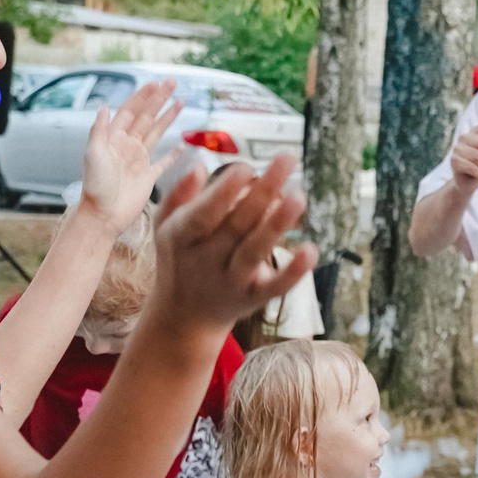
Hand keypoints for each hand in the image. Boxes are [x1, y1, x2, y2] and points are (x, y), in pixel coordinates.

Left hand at [77, 80, 178, 226]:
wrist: (103, 215)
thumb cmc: (96, 186)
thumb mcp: (93, 154)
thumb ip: (99, 130)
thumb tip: (104, 105)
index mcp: (115, 139)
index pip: (131, 111)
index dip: (142, 96)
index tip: (155, 84)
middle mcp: (128, 146)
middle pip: (147, 117)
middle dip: (159, 99)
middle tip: (173, 83)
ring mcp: (139, 161)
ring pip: (157, 133)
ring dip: (168, 117)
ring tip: (181, 102)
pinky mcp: (148, 177)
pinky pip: (164, 162)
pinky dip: (173, 154)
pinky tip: (182, 144)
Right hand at [149, 155, 314, 333]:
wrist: (185, 317)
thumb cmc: (180, 258)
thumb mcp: (166, 227)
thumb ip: (178, 195)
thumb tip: (199, 164)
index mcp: (182, 239)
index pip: (203, 214)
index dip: (223, 192)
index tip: (246, 167)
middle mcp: (207, 261)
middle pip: (236, 226)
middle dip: (262, 192)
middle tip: (287, 159)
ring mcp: (232, 281)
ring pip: (255, 252)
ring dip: (277, 225)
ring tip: (299, 196)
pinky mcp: (255, 297)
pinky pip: (275, 286)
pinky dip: (294, 272)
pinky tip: (311, 250)